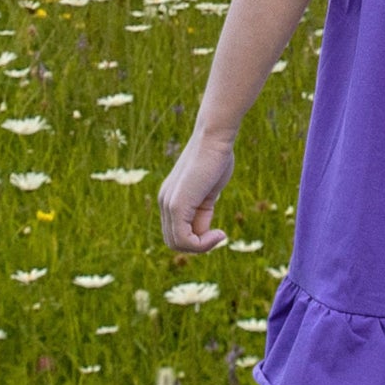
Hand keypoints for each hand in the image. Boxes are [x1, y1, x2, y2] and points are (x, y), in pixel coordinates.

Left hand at [158, 130, 235, 253]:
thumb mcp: (208, 190)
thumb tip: (204, 231)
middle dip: (199, 246)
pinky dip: (202, 244)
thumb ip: (202, 209)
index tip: (218, 231)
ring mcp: (168, 204)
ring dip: (202, 247)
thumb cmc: (216, 158)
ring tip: (220, 235)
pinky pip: (184, 239)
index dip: (198, 239)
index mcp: (170, 197)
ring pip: (178, 244)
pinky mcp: (177, 206)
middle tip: (220, 235)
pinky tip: (219, 234)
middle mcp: (164, 202)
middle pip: (174, 242)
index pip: (177, 232)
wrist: (214, 137)